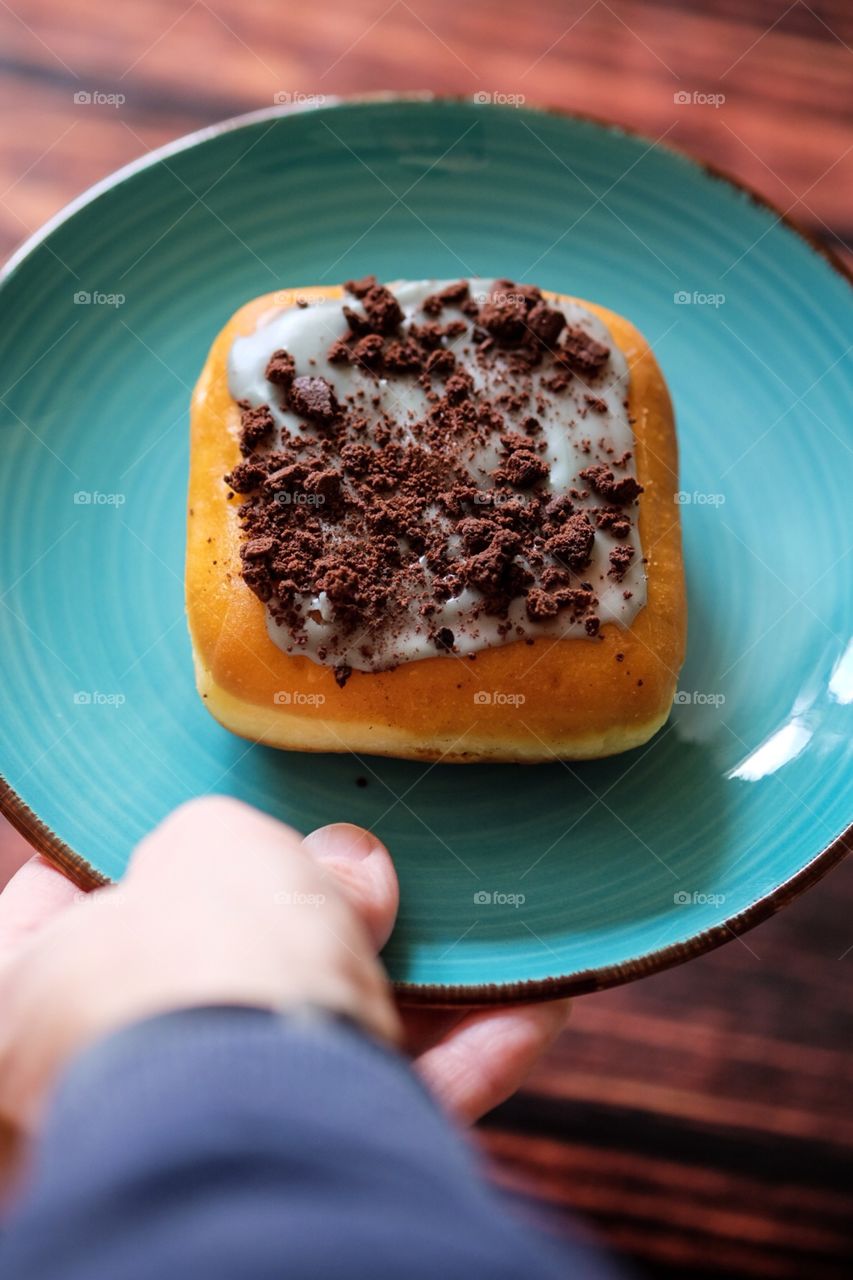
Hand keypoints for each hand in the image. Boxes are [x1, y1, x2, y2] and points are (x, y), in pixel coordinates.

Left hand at [0, 799, 568, 1145]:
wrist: (262, 1125)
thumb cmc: (194, 965)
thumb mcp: (216, 846)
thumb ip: (266, 842)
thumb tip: (345, 868)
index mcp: (34, 985)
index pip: (59, 901)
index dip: (123, 851)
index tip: (192, 817)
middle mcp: (104, 1072)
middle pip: (218, 976)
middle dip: (316, 922)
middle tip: (375, 874)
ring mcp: (204, 1128)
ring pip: (318, 1045)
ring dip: (416, 991)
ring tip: (485, 941)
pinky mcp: (300, 1174)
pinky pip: (382, 1109)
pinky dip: (457, 1064)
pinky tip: (529, 1017)